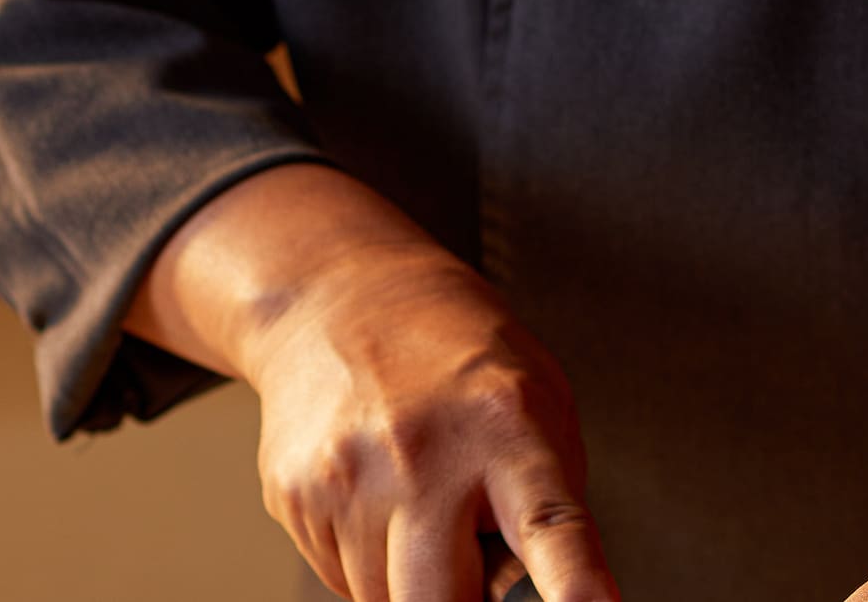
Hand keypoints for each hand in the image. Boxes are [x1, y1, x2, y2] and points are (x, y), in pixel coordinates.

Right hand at [124, 164, 618, 601]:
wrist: (338, 296)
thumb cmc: (456, 352)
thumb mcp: (540, 399)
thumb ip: (551, 498)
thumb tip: (545, 597)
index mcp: (505, 423)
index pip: (548, 526)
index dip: (573, 582)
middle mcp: (420, 453)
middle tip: (475, 557)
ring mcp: (347, 479)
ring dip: (416, 581)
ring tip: (425, 502)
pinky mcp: (293, 498)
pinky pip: (344, 581)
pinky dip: (373, 561)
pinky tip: (381, 499)